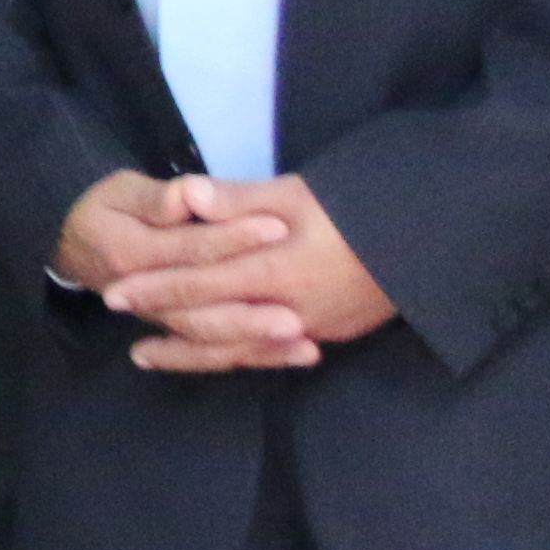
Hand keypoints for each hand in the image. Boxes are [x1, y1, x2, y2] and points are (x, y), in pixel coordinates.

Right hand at [49, 170, 309, 369]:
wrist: (71, 242)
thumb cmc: (104, 208)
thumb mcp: (120, 191)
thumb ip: (157, 198)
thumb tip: (188, 194)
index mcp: (131, 255)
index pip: (189, 248)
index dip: (233, 237)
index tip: (278, 226)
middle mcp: (144, 298)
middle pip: (201, 311)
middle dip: (251, 316)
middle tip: (296, 317)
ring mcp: (161, 319)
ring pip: (210, 341)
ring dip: (258, 347)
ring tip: (305, 348)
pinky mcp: (177, 328)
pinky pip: (214, 352)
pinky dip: (256, 356)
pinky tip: (298, 355)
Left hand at [96, 173, 395, 370]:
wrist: (433, 240)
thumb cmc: (362, 207)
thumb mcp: (298, 193)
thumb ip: (238, 201)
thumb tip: (185, 194)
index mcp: (276, 269)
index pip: (201, 283)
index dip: (156, 289)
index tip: (116, 293)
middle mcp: (289, 309)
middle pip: (212, 324)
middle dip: (164, 324)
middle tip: (120, 328)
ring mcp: (311, 327)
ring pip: (237, 350)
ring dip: (191, 353)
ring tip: (149, 356)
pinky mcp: (330, 334)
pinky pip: (269, 353)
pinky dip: (234, 356)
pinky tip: (213, 355)